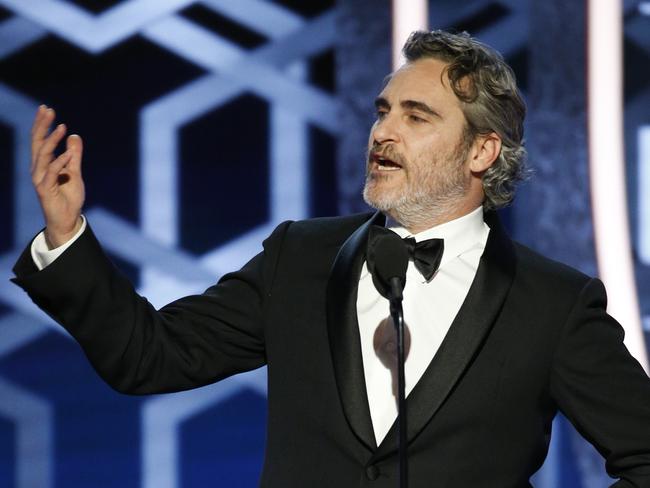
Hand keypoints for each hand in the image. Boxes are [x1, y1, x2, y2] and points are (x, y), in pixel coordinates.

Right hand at [31, 105, 84, 247]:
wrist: (67, 220)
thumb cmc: (68, 197)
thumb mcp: (74, 172)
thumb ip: (74, 156)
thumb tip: (74, 136)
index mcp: (43, 164)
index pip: (40, 140)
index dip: (42, 124)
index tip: (47, 109)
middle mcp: (38, 169)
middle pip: (37, 143)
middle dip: (42, 126)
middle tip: (47, 110)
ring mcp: (40, 179)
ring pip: (44, 155)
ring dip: (52, 140)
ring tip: (62, 127)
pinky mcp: (45, 189)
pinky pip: (52, 172)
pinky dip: (60, 162)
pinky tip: (68, 153)